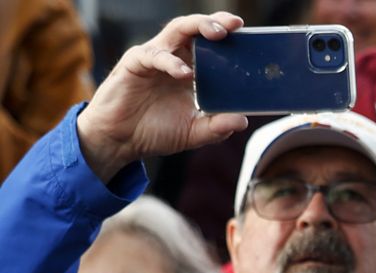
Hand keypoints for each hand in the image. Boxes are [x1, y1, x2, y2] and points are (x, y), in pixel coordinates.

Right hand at [75, 13, 249, 181]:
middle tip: (235, 25)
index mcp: (190, 69)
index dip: (227, 37)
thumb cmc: (155, 131)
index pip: (210, 45)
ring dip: (197, 27)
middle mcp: (173, 58)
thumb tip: (242, 121)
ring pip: (176, 31)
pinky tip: (185, 73)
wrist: (121, 141)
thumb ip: (217, 127)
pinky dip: (171, 62)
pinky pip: (154, 56)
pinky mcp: (134, 64)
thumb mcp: (193, 132)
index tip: (249, 35)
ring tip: (217, 35)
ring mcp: (154, 58)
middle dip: (216, 22)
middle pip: (195, 29)